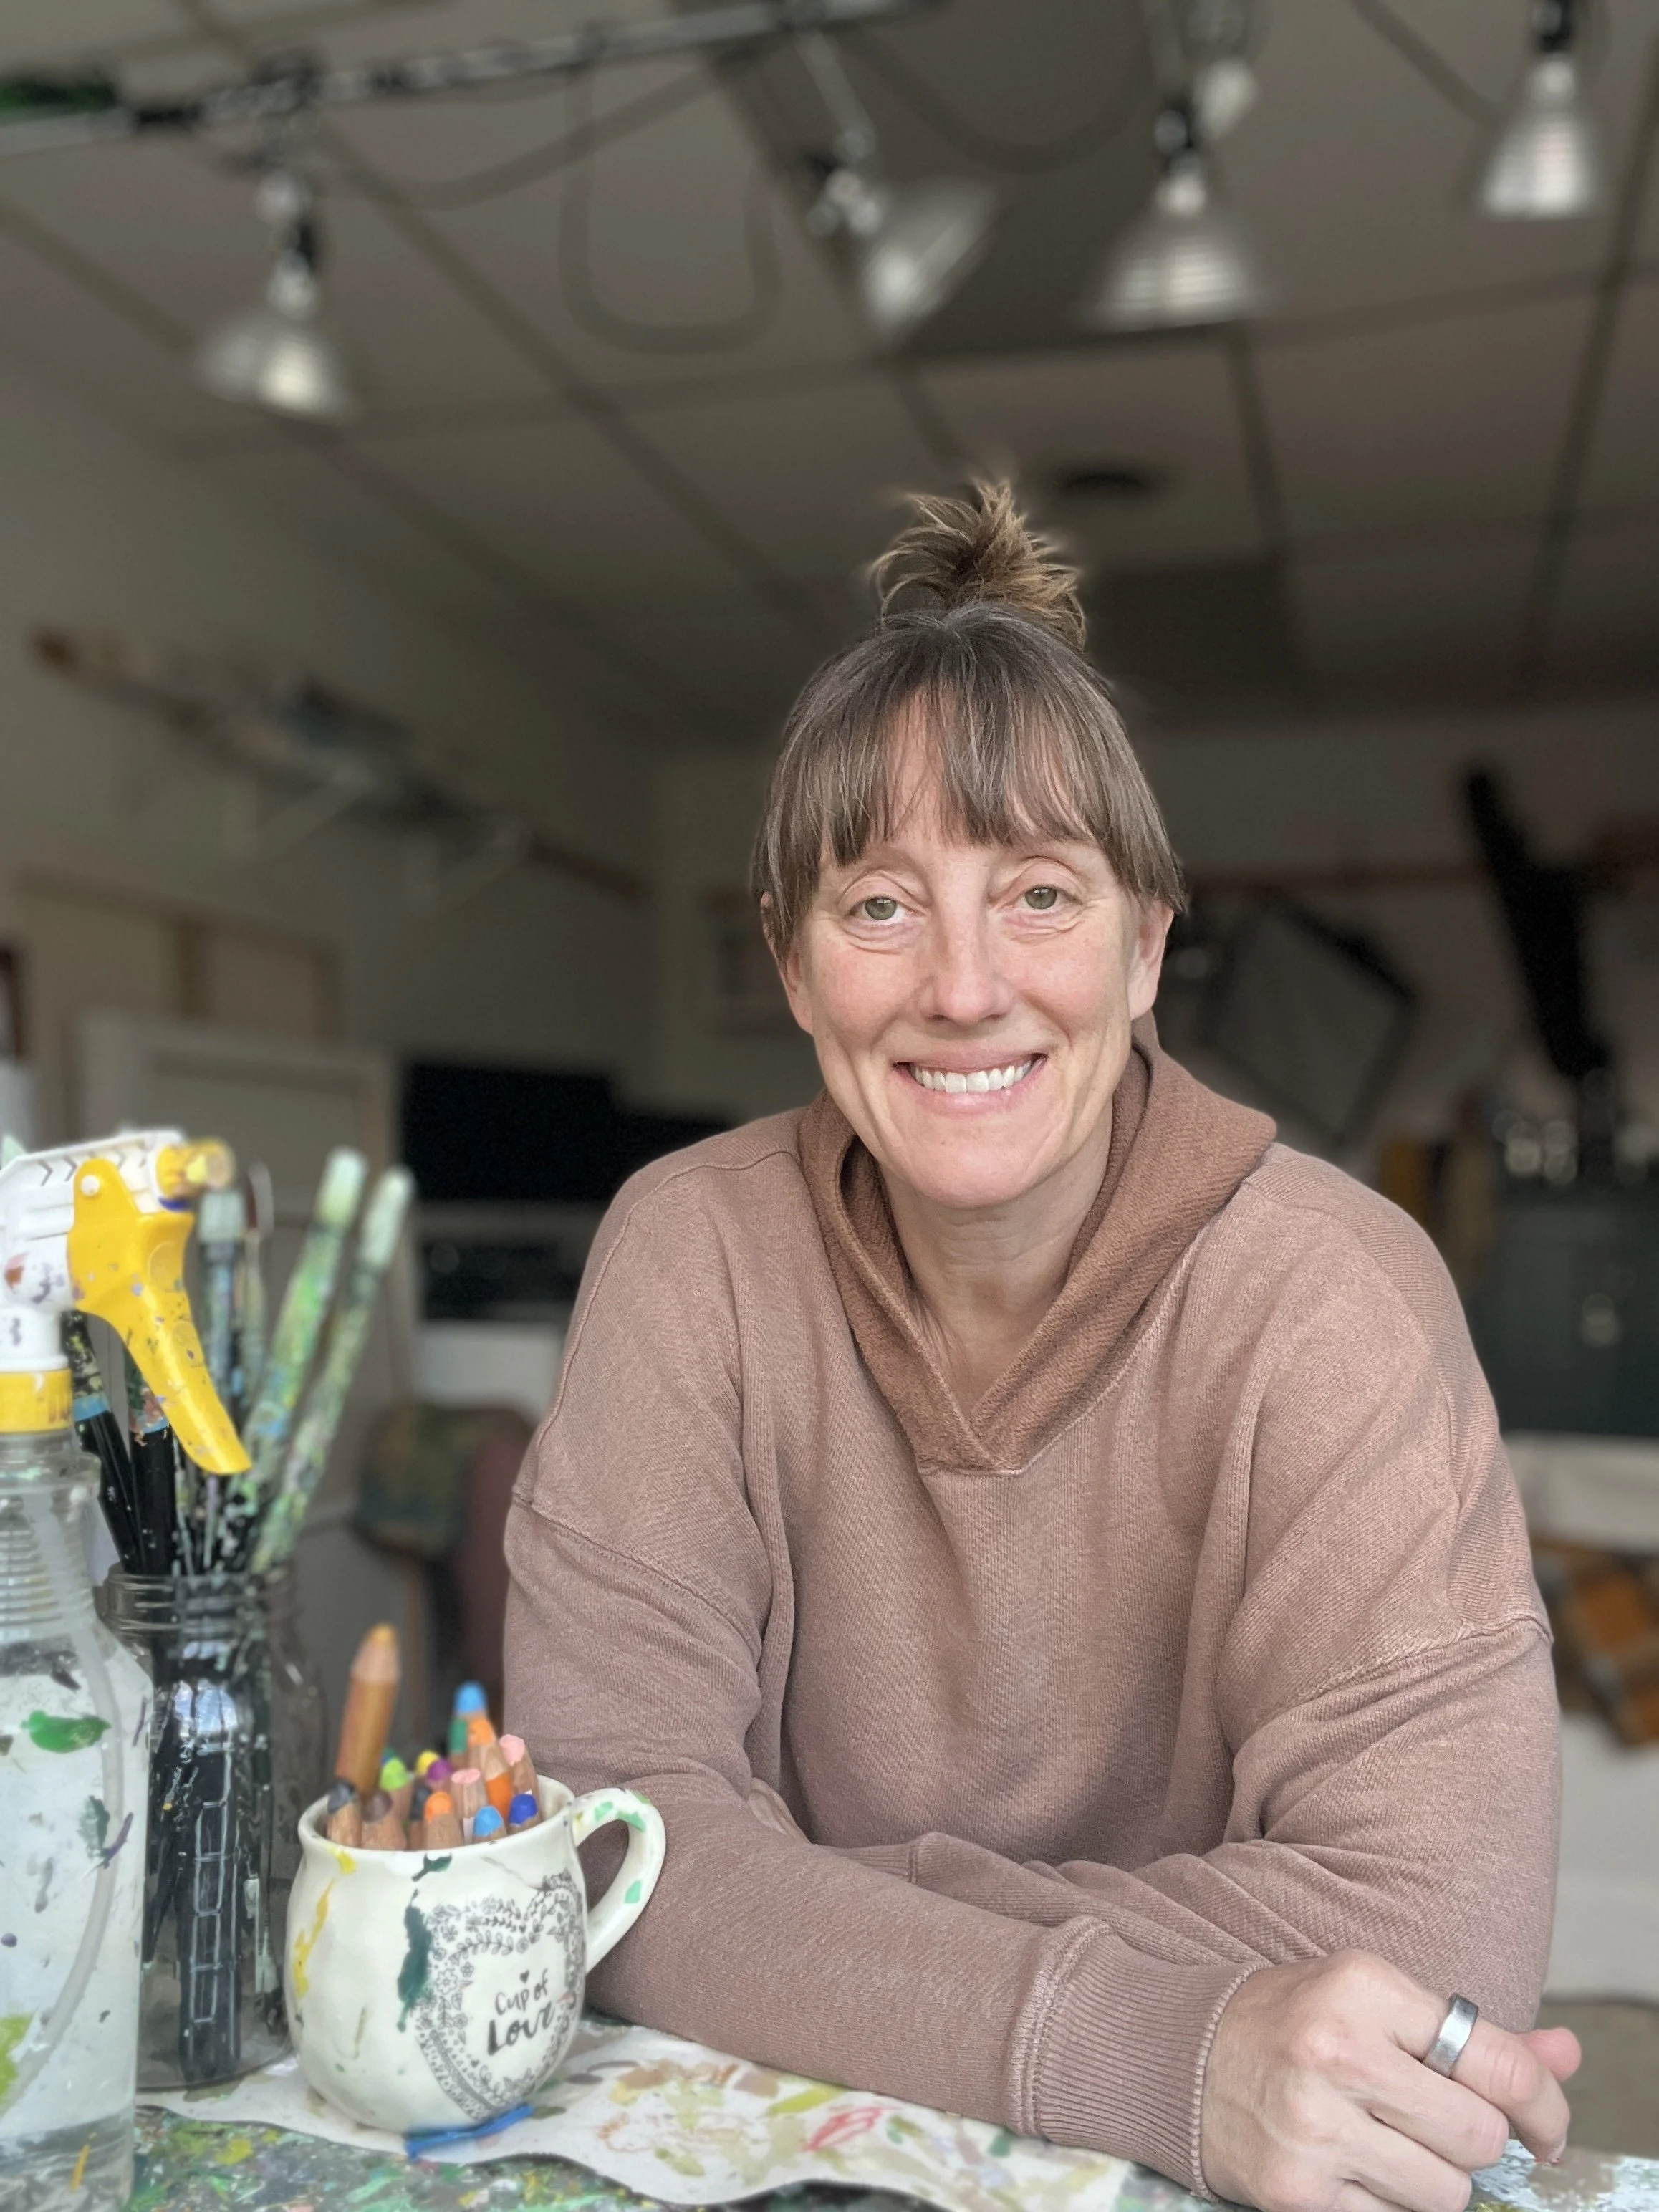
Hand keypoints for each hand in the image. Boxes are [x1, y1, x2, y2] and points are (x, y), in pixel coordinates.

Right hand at [1200, 1952, 1579, 2211]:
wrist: (1180, 2056)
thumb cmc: (1296, 2024)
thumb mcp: (1377, 2004)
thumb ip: (1475, 2037)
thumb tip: (1569, 2053)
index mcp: (1364, 1988)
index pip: (1496, 2062)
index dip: (1543, 2104)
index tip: (1548, 2130)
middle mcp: (1338, 2052)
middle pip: (1477, 2138)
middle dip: (1471, 2142)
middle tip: (1436, 2126)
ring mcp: (1315, 2127)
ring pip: (1445, 2194)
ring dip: (1433, 2181)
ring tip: (1386, 2145)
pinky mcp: (1297, 2192)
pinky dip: (1388, 2204)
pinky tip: (1353, 2168)